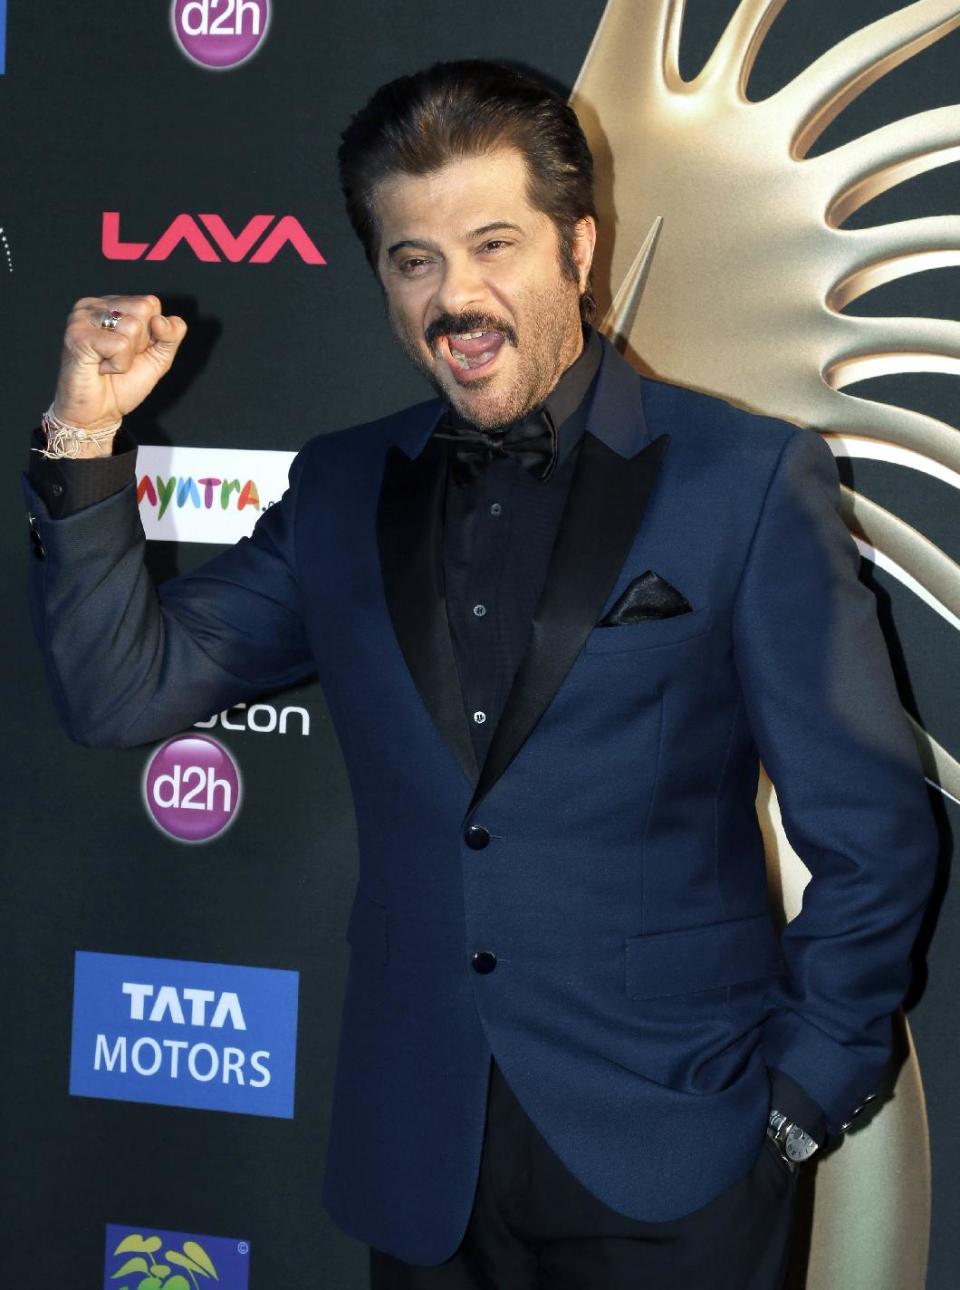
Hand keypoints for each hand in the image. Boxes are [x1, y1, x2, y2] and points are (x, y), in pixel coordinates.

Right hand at [52, 295, 187, 444]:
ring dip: (127, 356)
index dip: (152, 334)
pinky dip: (117, 365)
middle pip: (144, 309)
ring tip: (108, 363)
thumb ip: (171, 335)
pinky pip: (119, 345)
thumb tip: (161, 319)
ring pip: (133, 326)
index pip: (151, 303)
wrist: (98, 413)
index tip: (133, 351)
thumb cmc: (122, 384)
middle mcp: (96, 305)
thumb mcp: (159, 357)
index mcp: (114, 305)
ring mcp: (83, 317)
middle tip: (119, 357)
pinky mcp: (77, 335)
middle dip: (141, 342)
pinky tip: (100, 368)